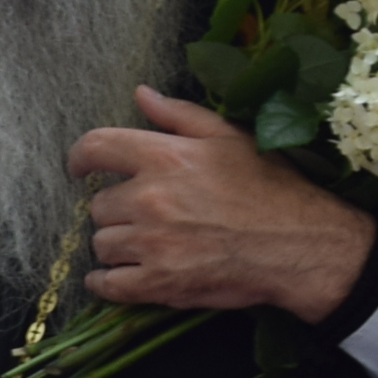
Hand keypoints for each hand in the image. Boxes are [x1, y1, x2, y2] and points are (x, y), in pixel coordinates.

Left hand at [72, 89, 375, 316]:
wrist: (299, 245)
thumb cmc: (269, 187)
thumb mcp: (228, 136)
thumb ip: (178, 114)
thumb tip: (141, 94)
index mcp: (164, 156)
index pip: (95, 148)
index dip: (80, 157)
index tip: (79, 168)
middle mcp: (149, 198)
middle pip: (98, 205)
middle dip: (117, 209)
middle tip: (143, 215)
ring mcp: (151, 243)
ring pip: (102, 244)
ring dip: (117, 244)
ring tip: (144, 245)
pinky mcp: (158, 283)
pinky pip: (107, 284)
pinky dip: (105, 282)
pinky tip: (116, 277)